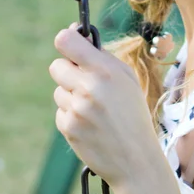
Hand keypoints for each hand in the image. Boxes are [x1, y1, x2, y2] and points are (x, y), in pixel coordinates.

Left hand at [49, 24, 157, 190]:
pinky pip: (60, 111)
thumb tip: (75, 35)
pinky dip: (72, 116)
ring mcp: (77, 108)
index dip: (66, 40)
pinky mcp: (68, 127)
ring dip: (71, 97)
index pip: (66, 41)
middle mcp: (89, 87)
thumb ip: (102, 58)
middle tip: (86, 83)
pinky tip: (90, 125)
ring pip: (58, 91)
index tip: (71, 45)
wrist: (137, 158)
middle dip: (68, 72)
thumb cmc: (133, 113)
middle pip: (56, 66)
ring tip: (95, 110)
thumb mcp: (127, 79)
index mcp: (105, 70)